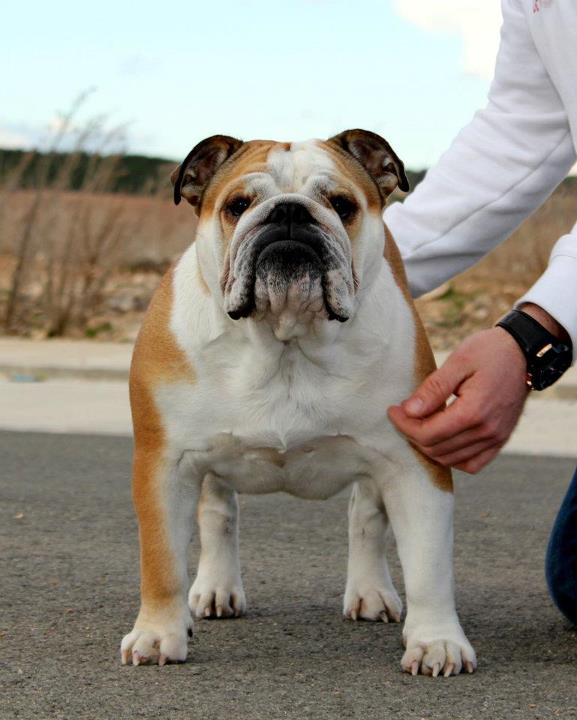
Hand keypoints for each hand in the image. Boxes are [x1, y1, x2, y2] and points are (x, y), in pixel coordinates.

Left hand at [388, 327, 528, 473]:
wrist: (523, 352)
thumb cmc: (489, 351)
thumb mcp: (458, 361)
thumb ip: (433, 389)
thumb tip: (409, 411)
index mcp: (474, 411)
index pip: (428, 433)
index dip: (404, 425)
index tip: (392, 410)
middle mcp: (487, 431)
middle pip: (436, 448)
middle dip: (412, 433)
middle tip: (403, 414)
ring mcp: (496, 438)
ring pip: (450, 459)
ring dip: (429, 445)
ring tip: (419, 423)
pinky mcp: (500, 440)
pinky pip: (472, 464)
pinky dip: (452, 457)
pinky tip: (442, 439)